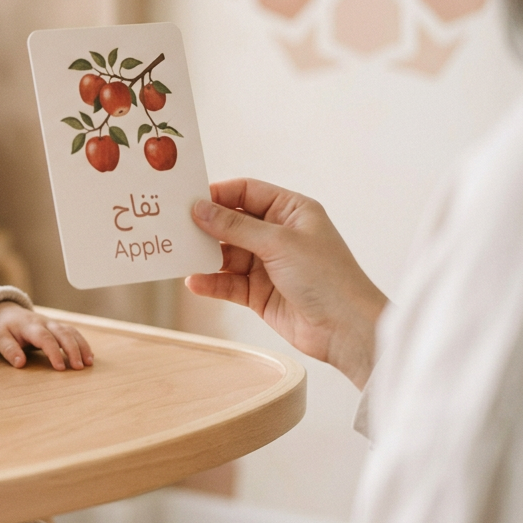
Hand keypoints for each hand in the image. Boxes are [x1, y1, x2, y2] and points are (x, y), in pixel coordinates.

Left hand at [0, 302, 93, 370]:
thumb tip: (20, 363)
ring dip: (82, 346)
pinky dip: (82, 343)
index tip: (60, 368)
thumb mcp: (0, 338)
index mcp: (30, 326)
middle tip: (79, 367)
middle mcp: (44, 323)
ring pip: (71, 331)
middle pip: (63, 333)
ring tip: (89, 363)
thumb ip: (9, 350)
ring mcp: (52, 324)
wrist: (7, 312)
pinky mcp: (57, 327)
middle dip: (73, 349)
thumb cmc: (4, 327)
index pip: (45, 338)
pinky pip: (73, 333)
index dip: (54, 352)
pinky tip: (89, 356)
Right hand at [185, 178, 386, 388]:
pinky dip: (212, 282)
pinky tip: (195, 282)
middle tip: (176, 228)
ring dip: (206, 256)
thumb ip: (236, 226)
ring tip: (181, 256)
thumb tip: (200, 209)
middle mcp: (278, 235)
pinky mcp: (259, 293)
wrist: (346, 330)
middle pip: (232, 223)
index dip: (218, 194)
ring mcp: (268, 265)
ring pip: (227, 254)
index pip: (247, 192)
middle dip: (206, 226)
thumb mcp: (278, 243)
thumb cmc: (327, 278)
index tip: (189, 200)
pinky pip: (228, 282)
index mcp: (291, 211)